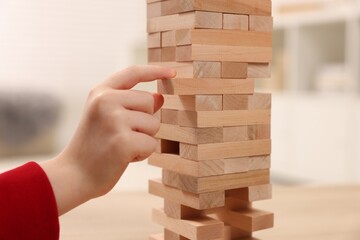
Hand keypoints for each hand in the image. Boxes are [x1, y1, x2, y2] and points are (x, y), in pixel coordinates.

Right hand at [40, 65, 175, 214]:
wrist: (74, 175)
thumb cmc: (94, 146)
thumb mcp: (107, 117)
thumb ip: (131, 104)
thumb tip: (159, 97)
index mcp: (101, 92)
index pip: (133, 73)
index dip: (155, 71)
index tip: (173, 72)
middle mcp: (106, 101)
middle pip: (149, 102)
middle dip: (144, 121)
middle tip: (122, 135)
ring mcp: (114, 120)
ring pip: (153, 124)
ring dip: (143, 139)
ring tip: (120, 146)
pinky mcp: (123, 141)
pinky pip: (151, 143)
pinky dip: (143, 154)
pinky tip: (123, 158)